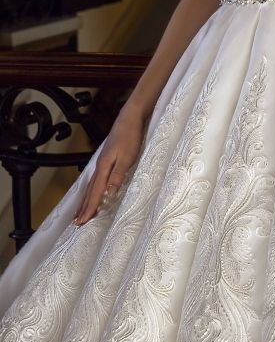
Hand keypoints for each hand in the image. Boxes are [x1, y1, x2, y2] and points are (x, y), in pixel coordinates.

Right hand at [73, 108, 145, 225]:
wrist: (129, 118)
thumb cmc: (130, 137)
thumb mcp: (127, 158)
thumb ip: (117, 176)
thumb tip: (108, 194)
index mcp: (104, 167)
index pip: (96, 192)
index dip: (90, 207)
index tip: (83, 222)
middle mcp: (100, 166)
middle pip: (90, 190)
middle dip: (84, 207)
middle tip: (77, 223)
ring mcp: (102, 162)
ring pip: (92, 185)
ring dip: (86, 199)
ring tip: (80, 211)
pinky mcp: (107, 158)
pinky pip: (96, 178)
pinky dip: (92, 189)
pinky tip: (93, 190)